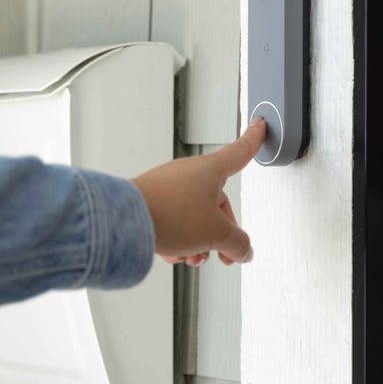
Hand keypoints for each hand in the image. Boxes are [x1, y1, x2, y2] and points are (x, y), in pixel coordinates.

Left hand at [131, 118, 264, 266]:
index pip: (240, 151)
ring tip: (192, 257)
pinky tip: (172, 253)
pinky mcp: (150, 201)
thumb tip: (244, 251)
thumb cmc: (170, 214)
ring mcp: (168, 186)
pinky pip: (172, 219)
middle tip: (224, 254)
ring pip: (194, 215)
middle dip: (221, 232)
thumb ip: (238, 243)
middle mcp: (190, 173)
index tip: (259, 126)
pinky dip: (177, 238)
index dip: (254, 140)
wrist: (123, 221)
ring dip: (198, 240)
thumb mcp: (217, 233)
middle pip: (217, 203)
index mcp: (212, 169)